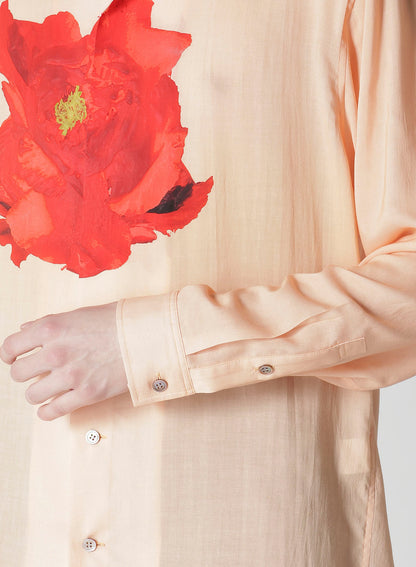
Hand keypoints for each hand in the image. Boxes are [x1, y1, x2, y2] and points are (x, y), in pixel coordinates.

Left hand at [0, 302, 128, 420]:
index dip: (9, 355)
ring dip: (38, 392)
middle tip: (36, 372)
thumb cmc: (117, 321)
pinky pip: (53, 411)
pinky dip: (48, 411)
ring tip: (48, 387)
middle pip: (18, 374)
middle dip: (26, 374)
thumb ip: (49, 323)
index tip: (12, 358)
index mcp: (51, 329)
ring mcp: (70, 376)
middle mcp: (56, 352)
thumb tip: (26, 330)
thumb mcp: (79, 314)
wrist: (147, 336)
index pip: (11, 346)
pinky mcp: (86, 394)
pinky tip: (51, 406)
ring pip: (32, 395)